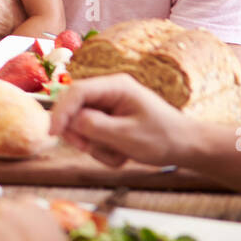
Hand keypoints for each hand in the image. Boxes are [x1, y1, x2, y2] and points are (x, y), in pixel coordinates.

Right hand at [50, 75, 194, 167]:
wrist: (187, 148)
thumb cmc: (164, 138)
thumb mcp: (128, 135)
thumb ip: (95, 126)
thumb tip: (70, 121)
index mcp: (115, 86)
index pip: (76, 91)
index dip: (61, 111)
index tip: (54, 133)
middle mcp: (109, 92)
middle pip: (74, 109)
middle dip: (80, 133)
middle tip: (91, 149)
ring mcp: (109, 107)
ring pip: (81, 125)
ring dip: (94, 145)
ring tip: (117, 154)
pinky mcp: (110, 120)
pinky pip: (92, 134)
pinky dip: (102, 149)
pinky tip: (121, 153)